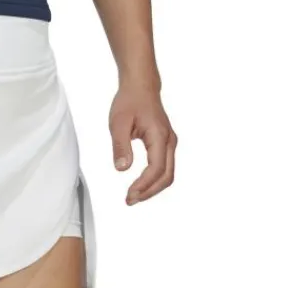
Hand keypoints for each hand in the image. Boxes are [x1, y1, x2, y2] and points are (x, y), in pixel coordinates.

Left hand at [110, 84, 177, 204]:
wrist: (141, 86)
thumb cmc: (130, 101)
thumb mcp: (118, 123)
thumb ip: (120, 146)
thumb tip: (122, 169)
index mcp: (159, 136)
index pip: (156, 169)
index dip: (144, 185)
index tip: (129, 195)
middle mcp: (169, 141)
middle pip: (167, 176)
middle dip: (149, 192)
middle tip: (130, 200)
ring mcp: (169, 143)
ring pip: (168, 174)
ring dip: (152, 189)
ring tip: (133, 196)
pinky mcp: (165, 144)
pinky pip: (165, 168)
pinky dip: (154, 181)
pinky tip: (140, 186)